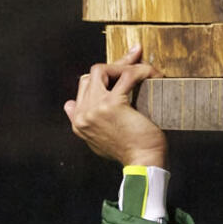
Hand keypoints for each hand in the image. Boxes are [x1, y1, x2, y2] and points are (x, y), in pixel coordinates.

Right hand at [64, 45, 166, 167]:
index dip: (103, 76)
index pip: (84, 86)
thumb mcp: (100, 139)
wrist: (143, 164)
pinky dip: (141, 71)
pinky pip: (126, 75)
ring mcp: (94, 108)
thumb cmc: (132, 152)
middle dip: (114, 65)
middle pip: (91, 75)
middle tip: (135, 59)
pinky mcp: (112, 104)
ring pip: (103, 69)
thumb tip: (70, 104)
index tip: (120, 71)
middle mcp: (82, 114)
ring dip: (123, 65)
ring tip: (143, 70)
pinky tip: (152, 74)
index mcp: (78, 121)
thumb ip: (88, 122)